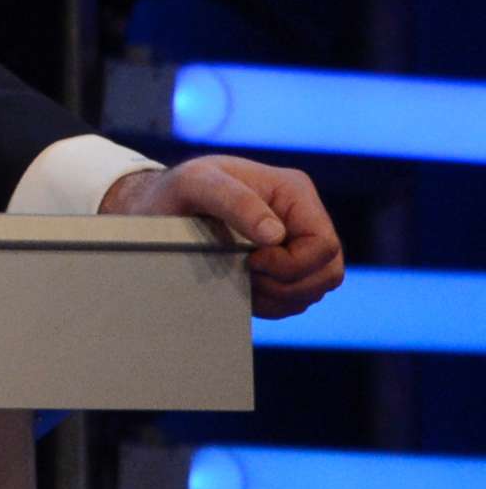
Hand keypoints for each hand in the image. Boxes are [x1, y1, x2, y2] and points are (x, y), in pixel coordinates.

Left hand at [100, 153, 343, 318]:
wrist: (159, 209)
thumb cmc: (177, 191)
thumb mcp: (196, 184)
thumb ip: (233, 201)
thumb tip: (275, 234)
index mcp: (294, 192)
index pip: (324, 245)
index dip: (292, 264)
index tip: (251, 261)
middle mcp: (302, 218)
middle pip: (328, 272)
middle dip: (287, 285)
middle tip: (244, 275)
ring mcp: (297, 244)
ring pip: (315, 290)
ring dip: (278, 297)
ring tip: (239, 279)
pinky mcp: (284, 266)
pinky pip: (297, 300)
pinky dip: (272, 304)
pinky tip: (242, 288)